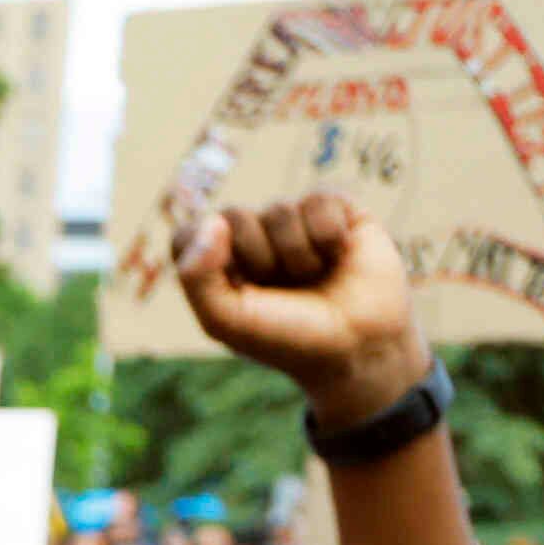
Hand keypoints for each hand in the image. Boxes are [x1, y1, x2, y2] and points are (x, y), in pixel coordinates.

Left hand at [175, 193, 428, 427]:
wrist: (357, 345)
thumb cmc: (286, 337)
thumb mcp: (225, 321)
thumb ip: (196, 278)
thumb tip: (213, 221)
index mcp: (217, 264)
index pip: (186, 234)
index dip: (205, 258)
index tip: (231, 289)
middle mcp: (253, 237)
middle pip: (232, 216)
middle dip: (257, 258)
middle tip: (280, 288)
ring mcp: (293, 221)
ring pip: (279, 209)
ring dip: (297, 255)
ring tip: (312, 277)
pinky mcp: (336, 209)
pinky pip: (318, 199)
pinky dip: (328, 235)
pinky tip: (338, 255)